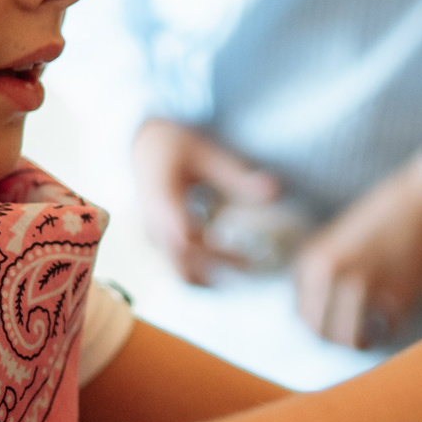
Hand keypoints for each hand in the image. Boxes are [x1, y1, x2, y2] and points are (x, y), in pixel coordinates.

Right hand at [133, 118, 280, 283]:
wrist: (145, 148)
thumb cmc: (177, 146)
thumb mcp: (207, 153)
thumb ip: (237, 174)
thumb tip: (276, 189)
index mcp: (161, 199)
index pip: (186, 239)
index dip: (214, 254)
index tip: (246, 259)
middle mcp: (153, 222)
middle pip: (183, 259)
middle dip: (217, 268)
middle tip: (251, 266)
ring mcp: (154, 234)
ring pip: (178, 269)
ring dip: (210, 276)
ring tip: (243, 270)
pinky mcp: (159, 241)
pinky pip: (179, 266)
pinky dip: (203, 272)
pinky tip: (228, 267)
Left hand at [294, 155, 421, 348]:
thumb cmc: (391, 207)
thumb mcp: (342, 234)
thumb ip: (328, 266)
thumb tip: (321, 302)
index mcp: (317, 258)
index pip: (302, 310)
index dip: (317, 318)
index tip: (333, 317)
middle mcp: (334, 276)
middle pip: (321, 330)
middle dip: (335, 334)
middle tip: (352, 330)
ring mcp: (366, 290)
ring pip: (351, 339)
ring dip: (361, 339)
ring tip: (372, 330)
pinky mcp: (399, 300)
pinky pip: (386, 332)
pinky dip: (390, 328)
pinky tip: (395, 316)